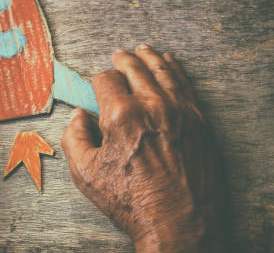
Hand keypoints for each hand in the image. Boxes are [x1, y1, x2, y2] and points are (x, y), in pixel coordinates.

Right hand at [62, 45, 229, 251]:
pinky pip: (186, 85)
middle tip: (119, 54)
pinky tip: (170, 63)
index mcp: (121, 115)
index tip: (99, 86)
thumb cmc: (132, 201)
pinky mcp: (200, 121)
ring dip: (150, 57)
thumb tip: (79, 117)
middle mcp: (152, 105)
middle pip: (135, 68)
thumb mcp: (85, 173)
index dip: (99, 81)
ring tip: (143, 49)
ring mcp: (180, 111)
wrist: (180, 224)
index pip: (106, 79)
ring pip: (163, 71)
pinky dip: (176, 69)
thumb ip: (73, 138)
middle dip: (123, 59)